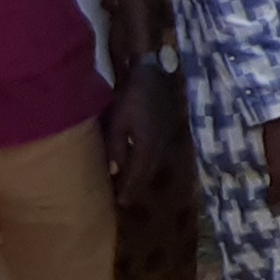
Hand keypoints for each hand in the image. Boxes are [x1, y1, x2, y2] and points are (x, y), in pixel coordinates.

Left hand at [104, 60, 184, 211]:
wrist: (154, 76)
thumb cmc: (132, 97)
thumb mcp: (119, 122)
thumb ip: (117, 147)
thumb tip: (114, 171)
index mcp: (148, 147)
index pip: (138, 175)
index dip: (129, 190)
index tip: (120, 203)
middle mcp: (159, 147)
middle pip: (147, 173)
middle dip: (135, 186)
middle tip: (123, 197)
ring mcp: (164, 138)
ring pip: (152, 164)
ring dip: (141, 175)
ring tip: (128, 184)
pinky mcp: (164, 131)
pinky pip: (154, 154)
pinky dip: (145, 163)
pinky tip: (137, 162)